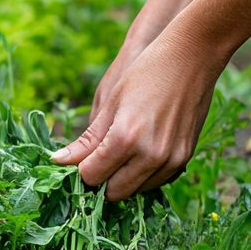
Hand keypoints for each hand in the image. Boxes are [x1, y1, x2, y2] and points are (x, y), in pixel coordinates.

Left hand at [51, 28, 222, 199]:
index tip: (79, 161)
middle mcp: (150, 155)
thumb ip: (87, 140)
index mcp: (125, 138)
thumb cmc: (146, 72)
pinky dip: (144, 175)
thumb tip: (58, 161)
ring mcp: (171, 159)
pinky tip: (139, 154)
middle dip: (102, 180)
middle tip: (97, 162)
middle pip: (114, 191)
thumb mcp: (111, 103)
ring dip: (123, 180)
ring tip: (118, 155)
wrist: (192, 58)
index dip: (81, 171)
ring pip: (137, 190)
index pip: (93, 176)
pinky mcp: (185, 158)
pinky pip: (158, 181)